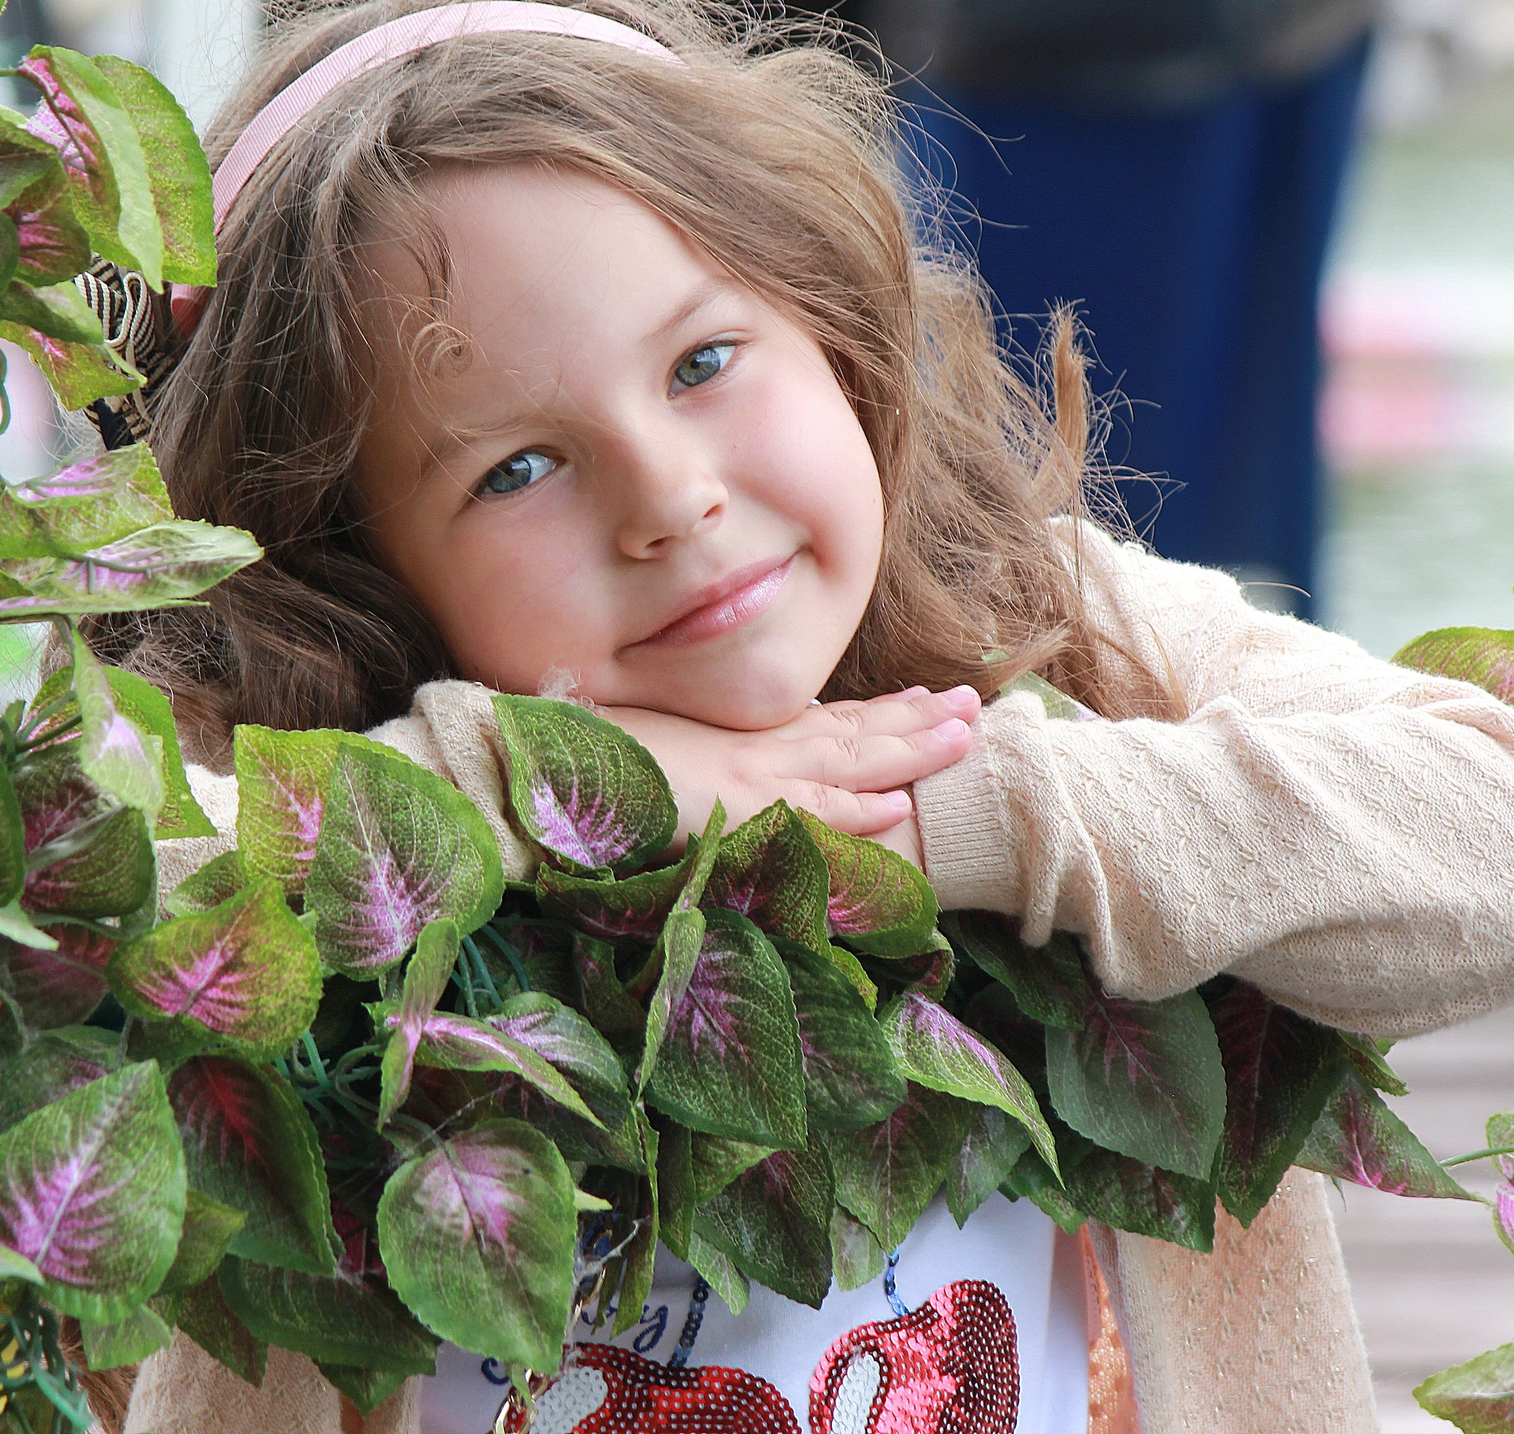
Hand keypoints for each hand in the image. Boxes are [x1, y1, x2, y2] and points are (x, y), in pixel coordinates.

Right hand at [601, 685, 980, 864]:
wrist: (539, 762)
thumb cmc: (589, 762)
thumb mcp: (664, 754)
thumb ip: (705, 758)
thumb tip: (724, 764)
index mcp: (740, 737)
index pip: (825, 720)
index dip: (881, 713)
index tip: (926, 701)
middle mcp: (754, 749)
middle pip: (852, 730)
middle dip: (917, 721)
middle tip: (975, 705)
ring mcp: (748, 775)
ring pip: (848, 760)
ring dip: (911, 750)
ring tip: (965, 734)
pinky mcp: (734, 809)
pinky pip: (806, 812)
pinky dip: (854, 810)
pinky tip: (898, 805)